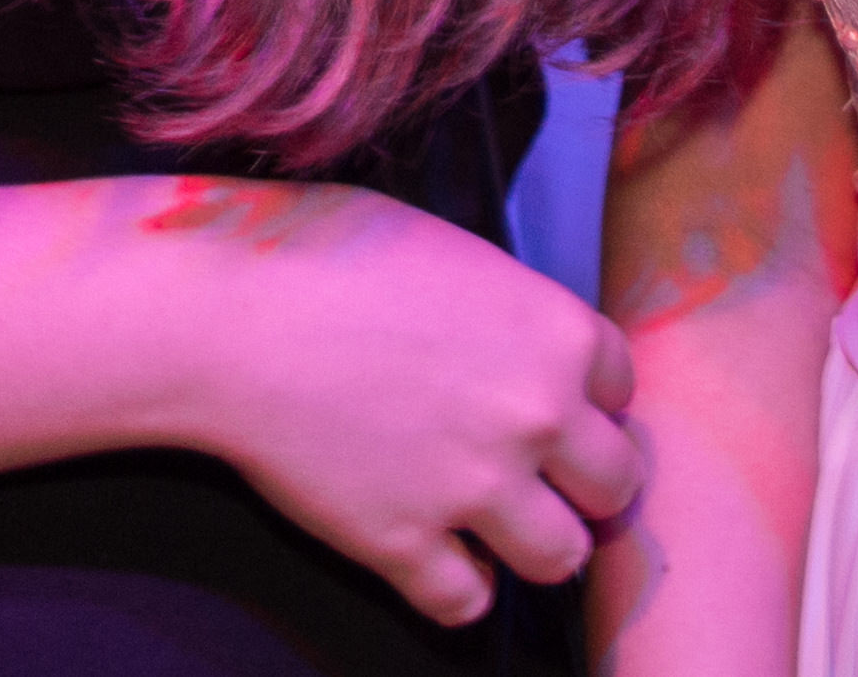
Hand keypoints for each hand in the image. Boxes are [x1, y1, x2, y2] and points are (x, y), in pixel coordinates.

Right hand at [170, 184, 646, 627]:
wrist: (235, 314)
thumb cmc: (336, 254)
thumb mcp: (461, 257)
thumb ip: (513, 315)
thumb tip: (524, 350)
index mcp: (559, 334)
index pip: (622, 391)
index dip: (587, 403)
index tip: (554, 408)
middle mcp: (538, 415)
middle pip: (615, 483)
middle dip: (582, 482)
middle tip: (540, 477)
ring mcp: (475, 486)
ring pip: (562, 557)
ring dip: (535, 544)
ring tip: (498, 527)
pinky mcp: (403, 541)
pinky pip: (466, 603)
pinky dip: (456, 588)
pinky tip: (434, 556)